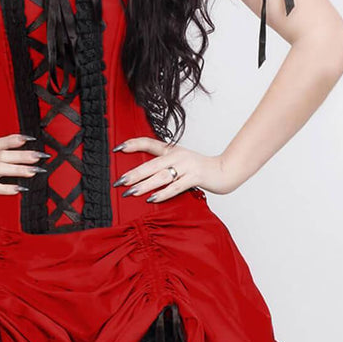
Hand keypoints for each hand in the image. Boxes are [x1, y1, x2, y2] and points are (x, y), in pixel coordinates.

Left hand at [112, 137, 239, 201]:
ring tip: (131, 192)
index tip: (117, 148)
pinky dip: (163, 193)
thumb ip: (163, 164)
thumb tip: (142, 175)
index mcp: (172, 150)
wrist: (225, 170)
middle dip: (133, 174)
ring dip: (144, 185)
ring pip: (161, 176)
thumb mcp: (180, 161)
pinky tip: (152, 199)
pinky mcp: (195, 177)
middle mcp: (178, 156)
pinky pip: (176, 187)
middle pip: (151, 164)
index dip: (133, 144)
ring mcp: (187, 166)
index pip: (149, 143)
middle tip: (119, 182)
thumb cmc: (200, 168)